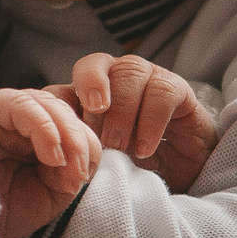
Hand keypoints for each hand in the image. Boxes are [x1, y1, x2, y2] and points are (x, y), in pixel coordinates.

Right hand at [0, 87, 100, 237]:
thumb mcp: (47, 197)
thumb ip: (69, 173)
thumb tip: (83, 157)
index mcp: (32, 139)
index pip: (70, 123)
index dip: (86, 143)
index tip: (84, 175)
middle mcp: (16, 122)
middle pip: (61, 110)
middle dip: (79, 139)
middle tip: (80, 170)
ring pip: (46, 102)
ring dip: (66, 133)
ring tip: (65, 164)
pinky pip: (21, 105)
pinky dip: (44, 127)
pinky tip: (51, 154)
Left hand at [57, 53, 220, 192]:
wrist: (179, 174)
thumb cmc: (131, 164)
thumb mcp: (99, 158)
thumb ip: (78, 148)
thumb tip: (56, 150)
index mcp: (90, 90)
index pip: (67, 80)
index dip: (63, 100)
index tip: (66, 129)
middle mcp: (116, 75)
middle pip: (95, 64)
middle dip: (91, 96)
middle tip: (96, 134)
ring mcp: (147, 77)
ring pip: (129, 72)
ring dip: (121, 112)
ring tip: (120, 147)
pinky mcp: (176, 88)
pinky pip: (162, 91)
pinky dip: (150, 122)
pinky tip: (144, 149)